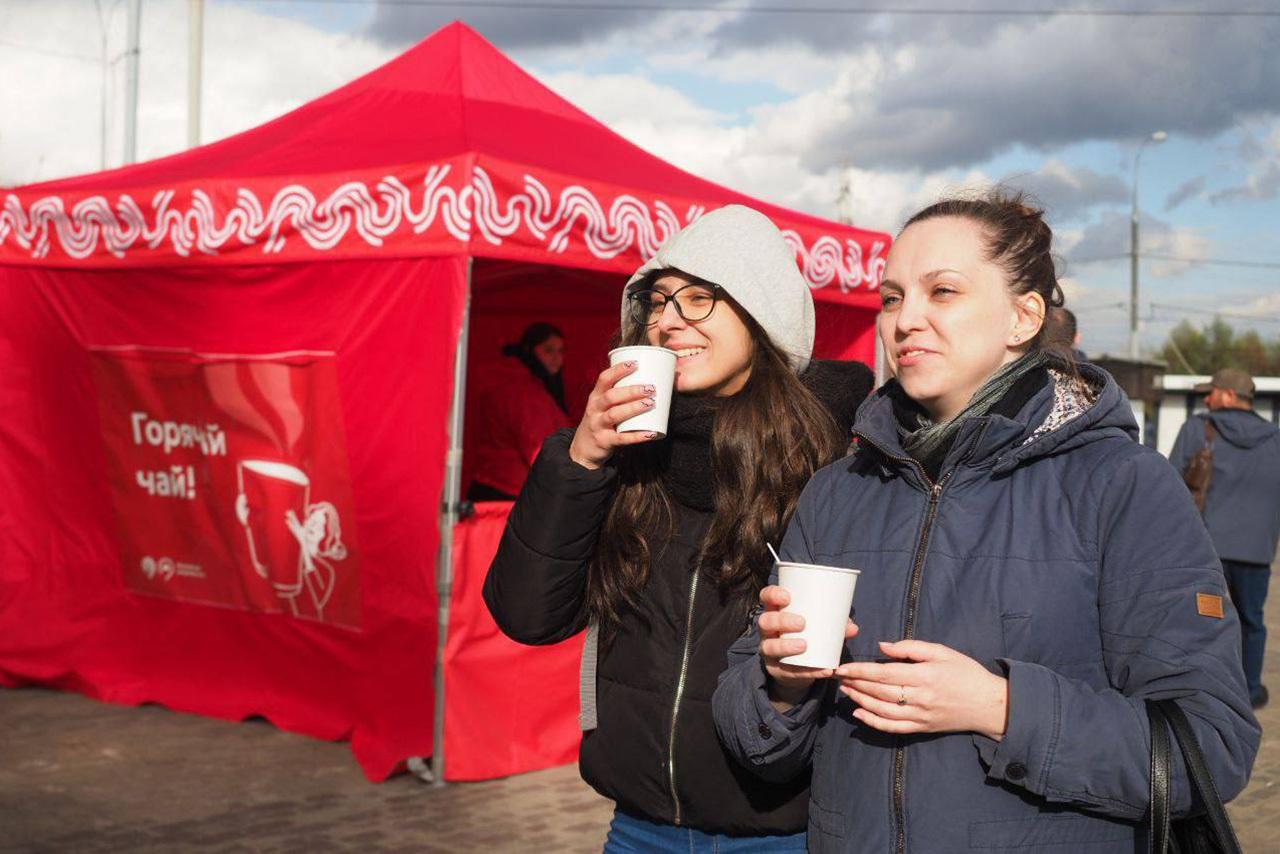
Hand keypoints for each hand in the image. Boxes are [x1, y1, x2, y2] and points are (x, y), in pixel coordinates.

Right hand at [568, 361, 660, 468]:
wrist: (583, 449)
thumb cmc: (600, 422)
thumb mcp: (601, 406)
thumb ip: (618, 394)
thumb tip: (647, 380)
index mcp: (595, 397)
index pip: (604, 379)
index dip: (619, 370)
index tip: (635, 363)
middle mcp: (594, 409)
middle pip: (611, 396)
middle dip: (631, 391)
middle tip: (650, 388)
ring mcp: (598, 425)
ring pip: (615, 414)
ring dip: (633, 408)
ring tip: (650, 403)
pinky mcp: (604, 441)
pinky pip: (622, 439)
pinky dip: (637, 436)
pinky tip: (651, 433)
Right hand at [758, 585, 857, 709]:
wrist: (796, 668)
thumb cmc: (806, 636)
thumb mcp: (817, 626)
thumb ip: (835, 625)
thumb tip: (852, 627)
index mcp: (776, 612)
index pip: (766, 598)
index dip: (772, 595)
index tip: (787, 597)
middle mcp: (768, 630)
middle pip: (765, 621)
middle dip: (782, 621)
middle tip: (801, 623)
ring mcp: (770, 650)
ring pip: (769, 646)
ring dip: (786, 646)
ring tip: (804, 645)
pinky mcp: (777, 670)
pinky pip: (789, 671)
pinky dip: (808, 671)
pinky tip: (824, 670)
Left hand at [835, 640, 1007, 739]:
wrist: (990, 704)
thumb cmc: (966, 673)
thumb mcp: (942, 652)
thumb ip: (911, 648)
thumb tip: (882, 646)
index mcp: (925, 676)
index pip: (884, 674)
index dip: (860, 671)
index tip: (842, 667)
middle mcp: (920, 698)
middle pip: (880, 692)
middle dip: (856, 684)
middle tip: (837, 677)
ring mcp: (921, 716)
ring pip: (882, 711)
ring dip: (860, 701)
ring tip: (845, 691)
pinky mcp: (923, 728)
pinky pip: (893, 728)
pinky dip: (874, 722)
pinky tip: (859, 714)